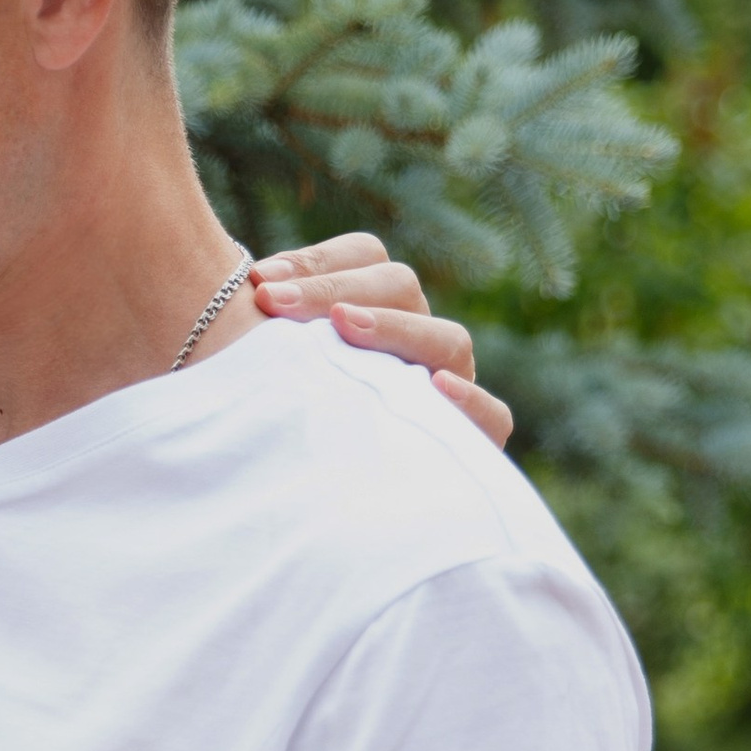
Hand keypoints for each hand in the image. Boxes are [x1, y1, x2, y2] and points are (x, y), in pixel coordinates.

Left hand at [251, 231, 513, 448]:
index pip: (365, 255)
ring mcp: (447, 384)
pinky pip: (492, 417)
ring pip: (447, 340)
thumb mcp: (259, 365)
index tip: (259, 281)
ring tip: (342, 327)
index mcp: (371, 306)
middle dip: (332, 289)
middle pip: (399, 286)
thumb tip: (258, 281)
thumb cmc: (265, 421)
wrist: (289, 495)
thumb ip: (263, 323)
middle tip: (273, 303)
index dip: (316, 261)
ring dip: (395, 329)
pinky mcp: (469, 440)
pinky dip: (471, 402)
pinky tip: (436, 389)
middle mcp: (414, 337)